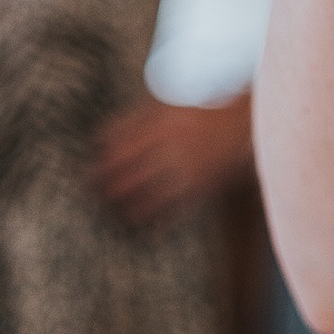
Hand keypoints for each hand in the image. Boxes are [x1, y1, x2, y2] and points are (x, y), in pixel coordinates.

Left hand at [91, 94, 254, 229]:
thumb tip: (100, 140)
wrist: (245, 124)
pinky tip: (145, 227)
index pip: (117, 150)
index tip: (88, 176)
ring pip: (147, 197)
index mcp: (158, 125)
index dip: (99, 166)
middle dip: (106, 190)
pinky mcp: (202, 187)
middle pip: (127, 175)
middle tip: (97, 198)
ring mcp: (187, 168)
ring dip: (127, 209)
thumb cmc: (198, 114)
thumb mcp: (164, 106)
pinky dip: (157, 221)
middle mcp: (171, 147)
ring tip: (117, 215)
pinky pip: (174, 210)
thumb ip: (134, 120)